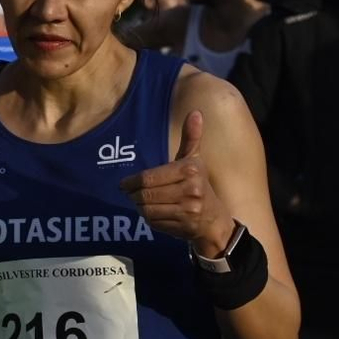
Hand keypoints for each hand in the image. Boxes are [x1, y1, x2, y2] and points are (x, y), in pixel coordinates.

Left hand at [119, 110, 233, 256]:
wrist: (214, 219)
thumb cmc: (199, 185)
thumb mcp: (194, 161)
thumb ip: (191, 138)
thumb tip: (195, 112)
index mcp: (190, 170)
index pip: (149, 177)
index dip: (131, 182)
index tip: (123, 184)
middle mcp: (191, 189)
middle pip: (145, 194)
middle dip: (134, 195)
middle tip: (130, 194)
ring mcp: (188, 210)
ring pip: (147, 209)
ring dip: (140, 207)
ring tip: (141, 202)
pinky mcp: (182, 226)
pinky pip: (153, 222)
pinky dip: (148, 218)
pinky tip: (152, 212)